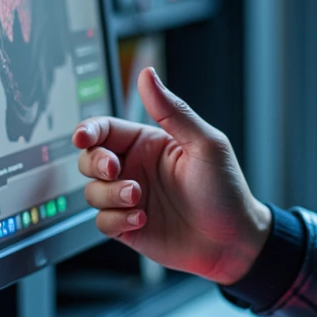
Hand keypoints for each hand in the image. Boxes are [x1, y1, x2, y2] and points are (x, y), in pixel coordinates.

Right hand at [73, 67, 271, 284]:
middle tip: (115, 170)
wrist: (233, 241)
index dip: (88, 130)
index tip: (84, 137)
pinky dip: (116, 220)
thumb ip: (173, 111)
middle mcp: (136, 169)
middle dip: (95, 162)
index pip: (105, 129)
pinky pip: (101, 221)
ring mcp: (130, 199)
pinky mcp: (128, 227)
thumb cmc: (225, 190)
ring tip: (139, 199)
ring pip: (92, 191)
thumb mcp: (204, 144)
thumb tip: (148, 75)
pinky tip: (142, 220)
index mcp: (149, 143)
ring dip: (110, 194)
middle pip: (89, 158)